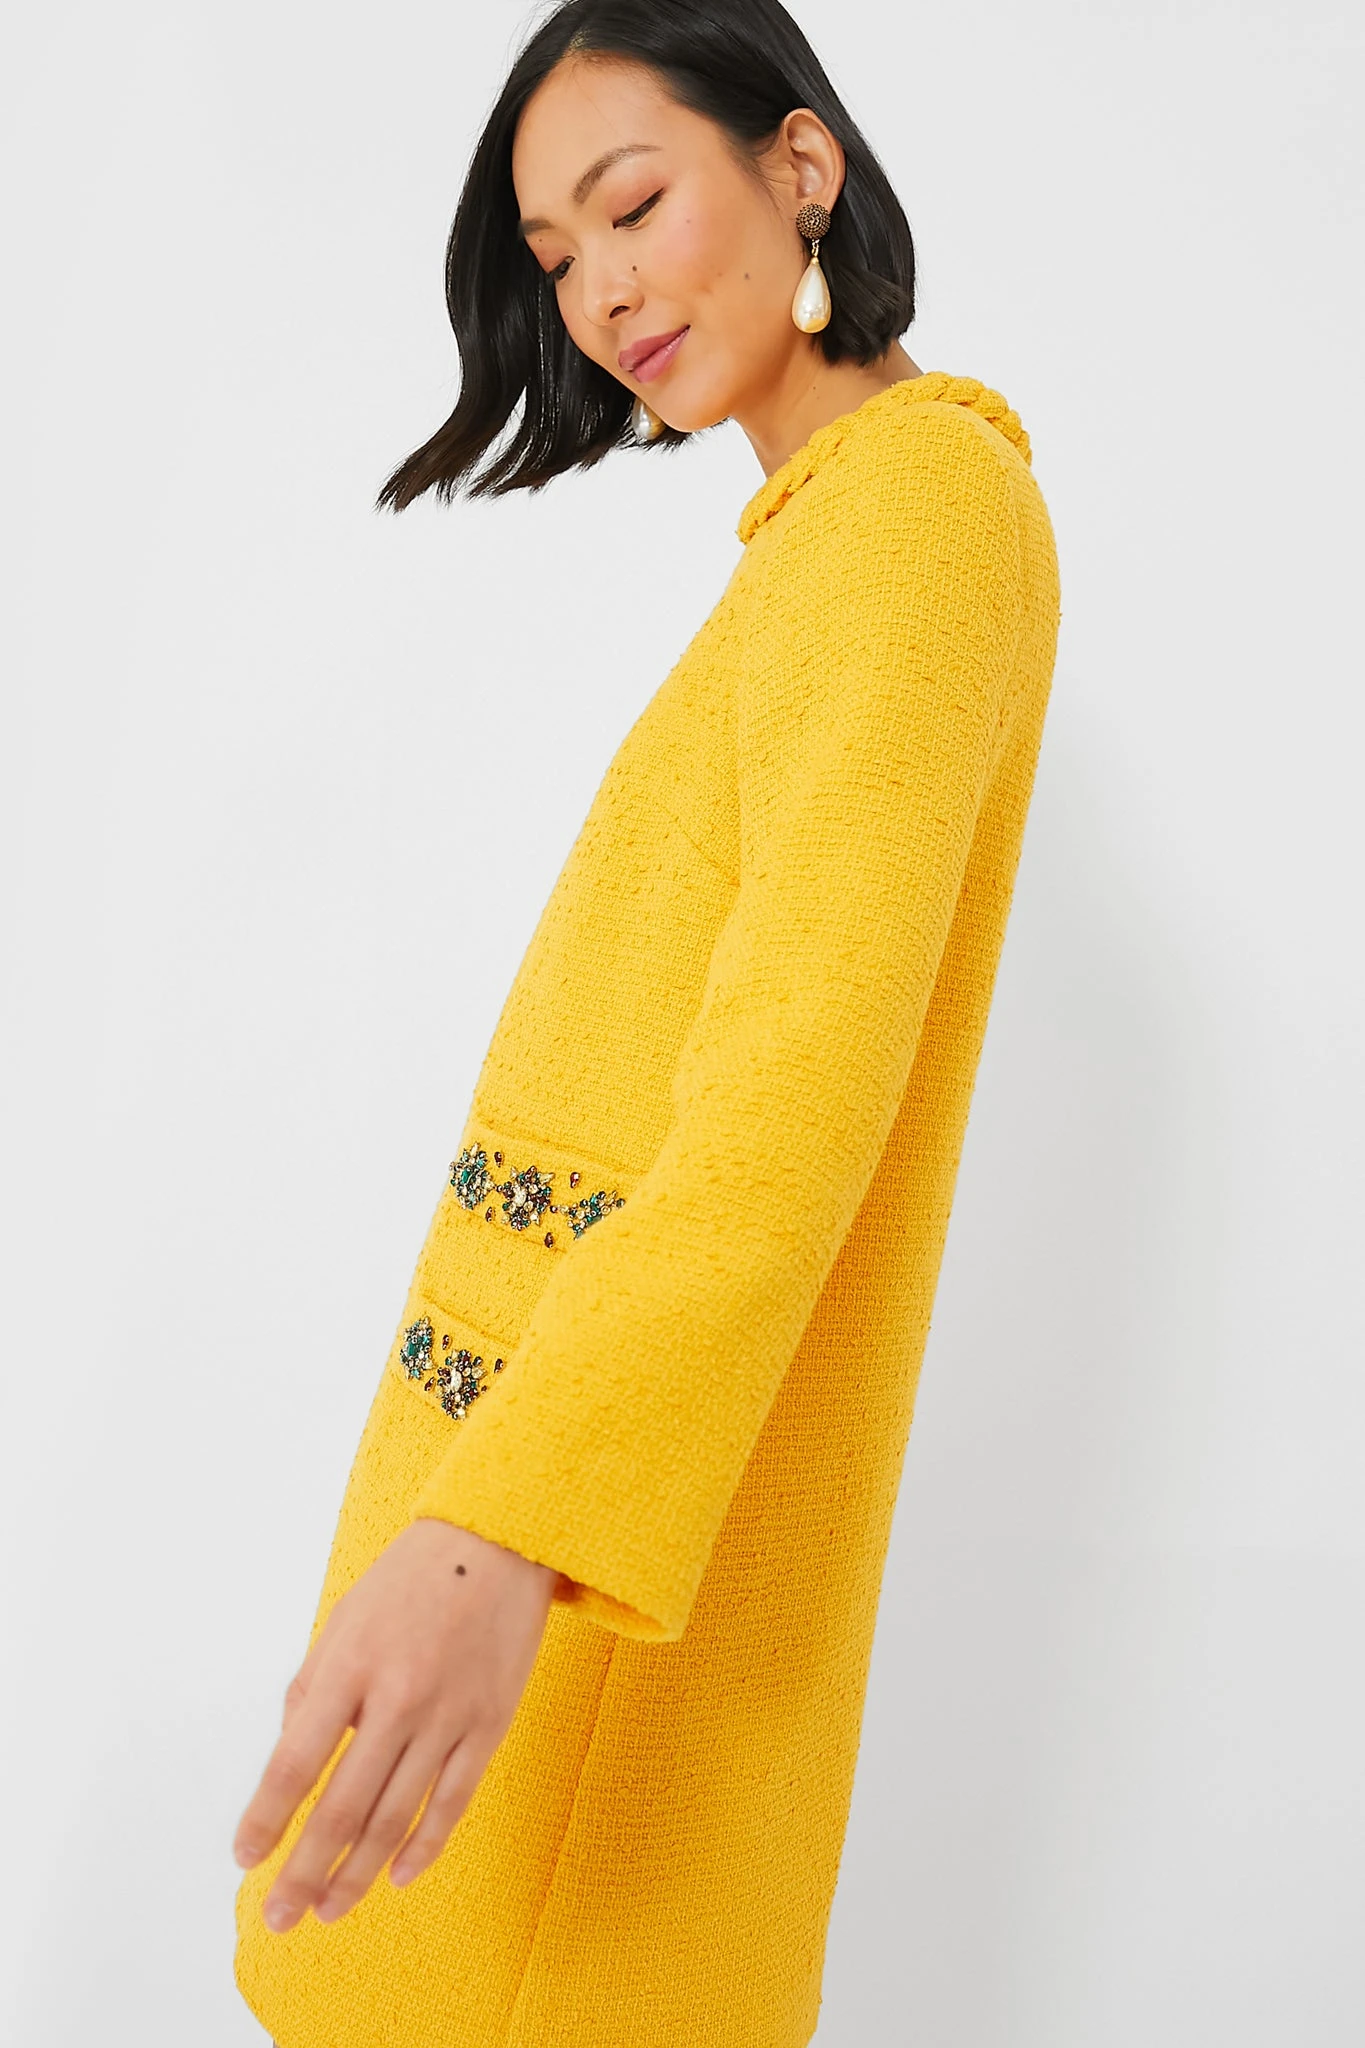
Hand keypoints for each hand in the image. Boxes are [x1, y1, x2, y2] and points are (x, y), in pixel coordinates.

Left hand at [233, 1516, 558, 1930]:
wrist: (496, 1542)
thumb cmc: (409, 1580)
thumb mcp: (343, 1619)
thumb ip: (311, 1688)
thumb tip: (290, 1760)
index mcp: (350, 1664)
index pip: (296, 1762)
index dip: (266, 1818)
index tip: (245, 1858)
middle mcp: (398, 1695)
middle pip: (344, 1806)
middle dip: (305, 1870)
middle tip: (279, 1916)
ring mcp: (448, 1714)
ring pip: (397, 1817)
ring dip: (358, 1873)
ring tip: (328, 1910)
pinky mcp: (489, 1724)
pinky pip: (453, 1802)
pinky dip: (424, 1847)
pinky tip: (397, 1876)